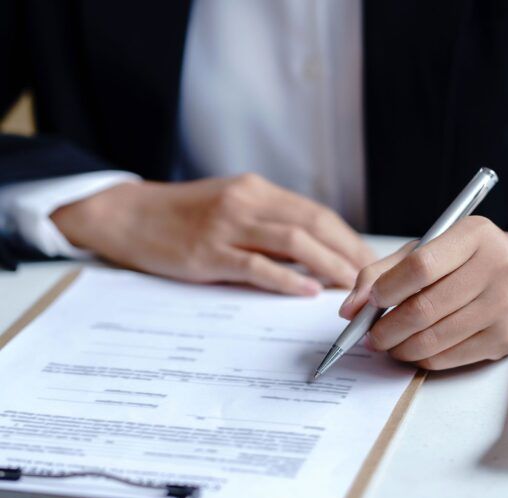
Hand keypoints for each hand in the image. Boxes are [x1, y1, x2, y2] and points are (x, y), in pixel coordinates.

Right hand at [51, 174, 374, 294]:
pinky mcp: (208, 253)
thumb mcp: (231, 208)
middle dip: (349, 252)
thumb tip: (311, 255)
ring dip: (329, 265)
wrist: (129, 216)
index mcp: (257, 191)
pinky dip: (287, 279)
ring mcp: (227, 226)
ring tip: (352, 288)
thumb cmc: (184, 216)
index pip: (317, 213)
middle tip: (374, 279)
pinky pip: (257, 266)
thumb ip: (267, 224)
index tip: (370, 260)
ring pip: (293, 242)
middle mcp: (248, 202)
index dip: (348, 238)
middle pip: (314, 224)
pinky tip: (308, 292)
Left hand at [339, 216, 507, 369]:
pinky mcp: (504, 338)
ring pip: (434, 338)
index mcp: (474, 235)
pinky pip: (449, 357)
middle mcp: (496, 267)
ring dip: (399, 347)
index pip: (420, 267)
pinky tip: (411, 349)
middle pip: (424, 308)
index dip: (387, 289)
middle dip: (386, 329)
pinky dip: (421, 358)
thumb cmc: (469, 259)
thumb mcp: (429, 248)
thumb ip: (383, 271)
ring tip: (386, 343)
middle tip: (369, 335)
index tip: (368, 303)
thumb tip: (350, 308)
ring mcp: (503, 306)